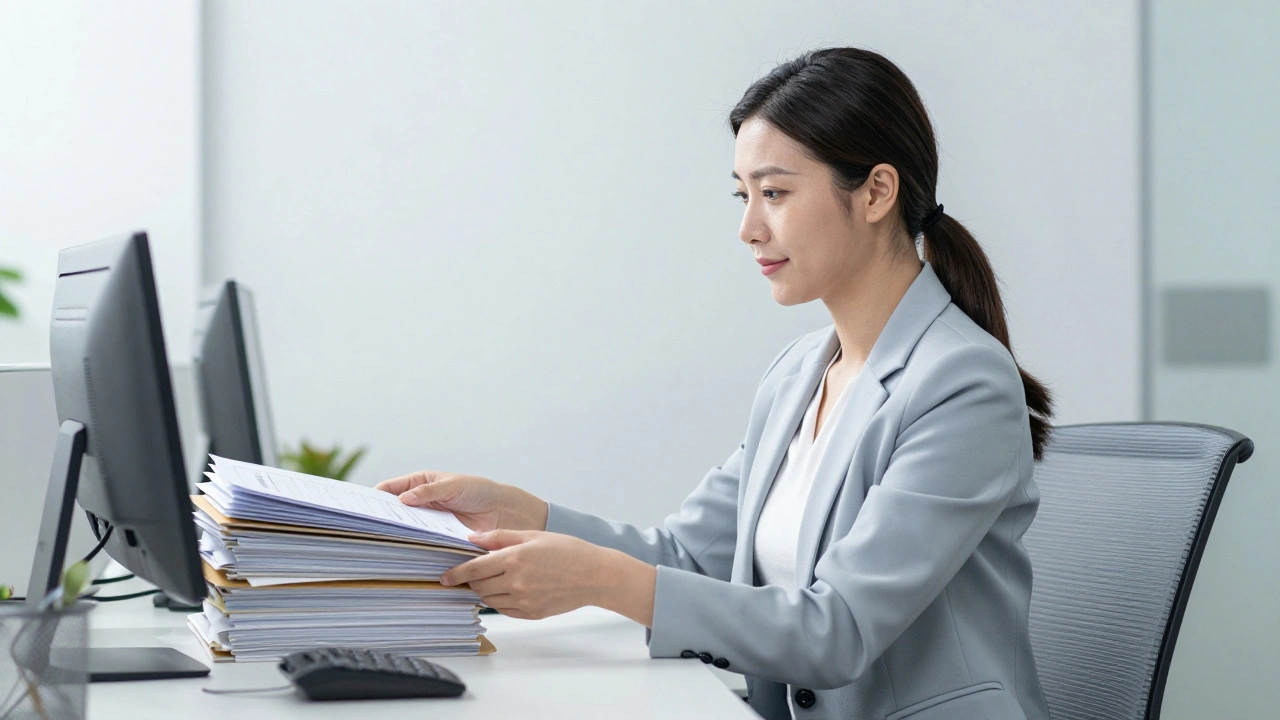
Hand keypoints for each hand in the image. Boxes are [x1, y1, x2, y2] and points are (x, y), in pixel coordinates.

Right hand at [374, 471, 547, 532]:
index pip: (390, 490)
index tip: (360, 506)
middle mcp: (419, 505)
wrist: (504, 512)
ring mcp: (427, 523)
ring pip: (404, 530)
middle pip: (393, 512)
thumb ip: (430, 491)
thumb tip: (403, 499)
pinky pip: (420, 544)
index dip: (374, 497)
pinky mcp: (436, 540)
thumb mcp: (454, 485)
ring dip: (395, 536)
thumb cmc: (479, 491)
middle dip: (380, 518)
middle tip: (365, 528)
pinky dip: (412, 548)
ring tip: (379, 543)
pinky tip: (404, 555)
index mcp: (419, 484)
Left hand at [442, 530, 655, 624]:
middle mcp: (516, 581)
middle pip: (479, 586)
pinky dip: (500, 601)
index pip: (474, 569)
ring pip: (489, 600)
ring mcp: (524, 600)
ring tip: (493, 580)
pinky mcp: (531, 613)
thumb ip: (500, 536)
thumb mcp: (533, 535)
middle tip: (474, 573)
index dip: (456, 574)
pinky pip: (504, 610)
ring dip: (485, 590)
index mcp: (515, 558)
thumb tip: (473, 538)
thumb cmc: (567, 550)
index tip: (445, 577)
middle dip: (472, 580)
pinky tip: (509, 590)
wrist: (594, 575)